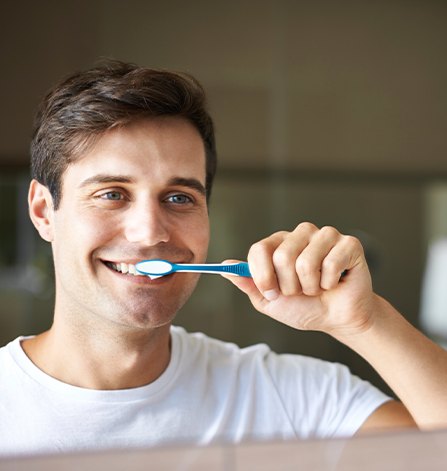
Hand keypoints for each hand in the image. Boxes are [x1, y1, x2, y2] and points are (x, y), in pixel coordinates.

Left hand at [223, 222, 375, 337]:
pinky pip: (330, 263)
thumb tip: (225, 267)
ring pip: (305, 261)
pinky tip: (334, 282)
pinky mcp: (348, 244)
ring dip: (310, 286)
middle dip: (289, 285)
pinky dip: (330, 282)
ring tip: (317, 287)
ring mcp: (325, 236)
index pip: (259, 249)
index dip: (263, 275)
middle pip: (282, 256)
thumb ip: (248, 283)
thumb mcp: (268, 300)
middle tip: (300, 290)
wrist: (336, 318)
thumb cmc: (304, 307)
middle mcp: (300, 234)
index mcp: (279, 243)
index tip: (271, 292)